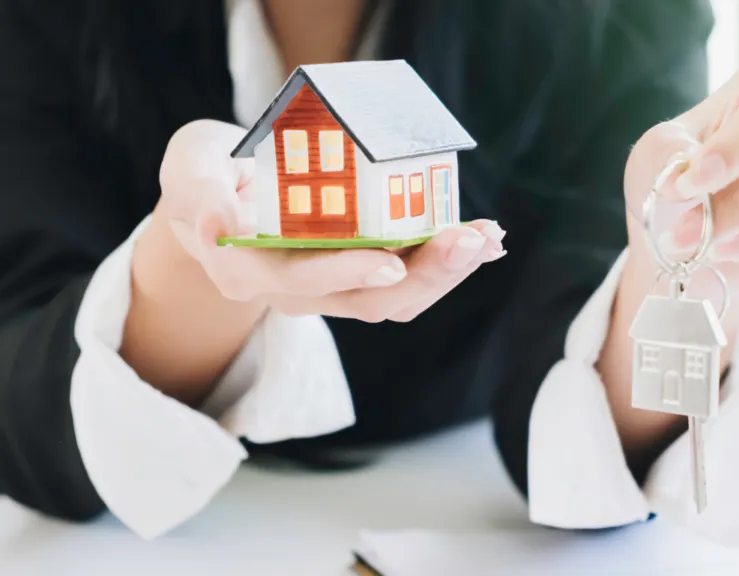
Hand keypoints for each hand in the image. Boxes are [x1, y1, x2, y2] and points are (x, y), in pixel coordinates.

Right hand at [155, 120, 504, 322]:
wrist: (221, 203)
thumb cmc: (207, 177)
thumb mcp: (188, 168)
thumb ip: (200, 193)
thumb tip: (222, 226)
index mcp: (247, 269)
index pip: (297, 279)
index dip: (344, 273)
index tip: (389, 263)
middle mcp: (294, 291)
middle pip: (365, 300)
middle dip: (423, 275)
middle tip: (468, 240)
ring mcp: (333, 288)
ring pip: (396, 299)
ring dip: (446, 272)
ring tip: (487, 237)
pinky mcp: (362, 276)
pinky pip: (409, 281)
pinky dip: (446, 262)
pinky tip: (483, 238)